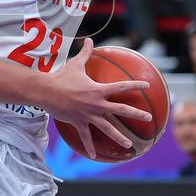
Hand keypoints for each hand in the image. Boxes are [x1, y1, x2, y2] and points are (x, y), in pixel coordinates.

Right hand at [45, 39, 152, 158]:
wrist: (47, 91)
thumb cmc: (61, 77)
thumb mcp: (75, 64)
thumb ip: (85, 53)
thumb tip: (89, 39)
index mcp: (98, 89)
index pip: (121, 86)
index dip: (135, 85)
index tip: (147, 86)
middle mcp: (97, 103)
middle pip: (121, 109)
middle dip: (136, 114)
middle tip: (149, 118)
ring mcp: (89, 115)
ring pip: (107, 128)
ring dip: (119, 137)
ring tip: (130, 145)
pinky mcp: (79, 123)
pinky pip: (86, 137)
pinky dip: (89, 146)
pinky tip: (94, 156)